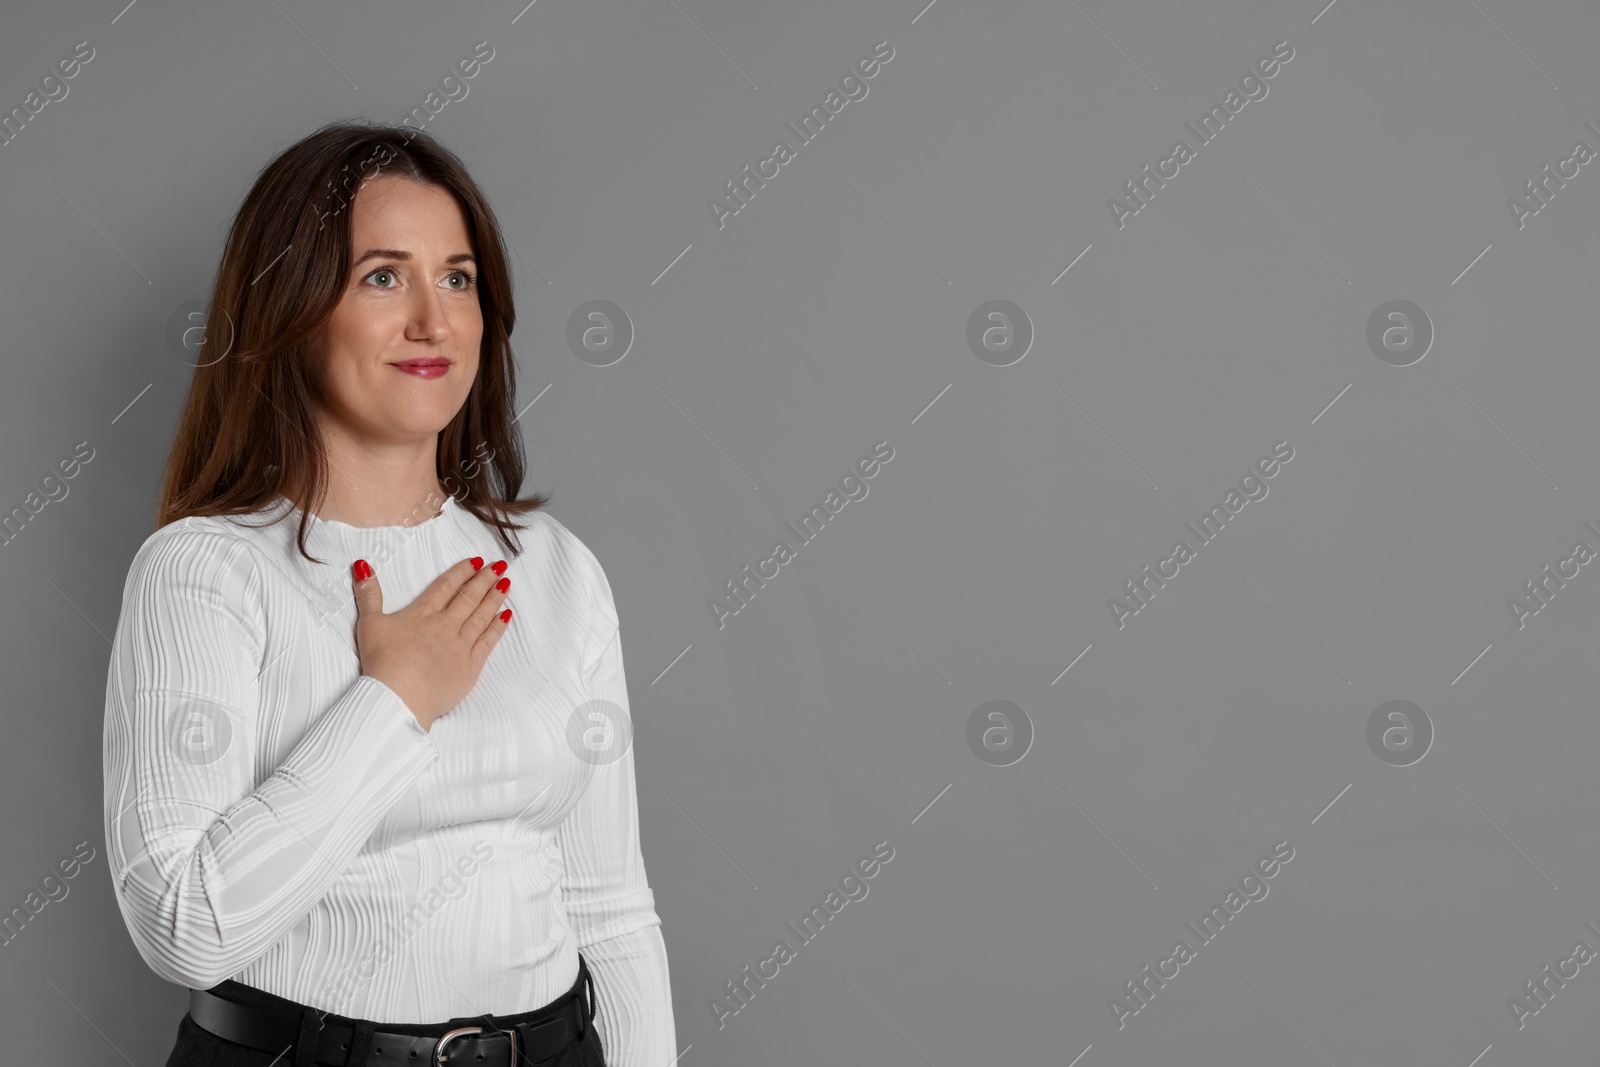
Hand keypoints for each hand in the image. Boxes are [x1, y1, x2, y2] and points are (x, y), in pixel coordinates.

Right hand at [350, 556, 512, 730]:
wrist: (399, 696)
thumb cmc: (382, 662)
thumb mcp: (369, 623)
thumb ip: (368, 594)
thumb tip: (363, 565)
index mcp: (423, 613)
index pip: (446, 586)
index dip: (462, 571)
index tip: (477, 561)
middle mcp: (445, 625)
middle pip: (469, 597)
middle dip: (485, 580)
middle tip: (499, 567)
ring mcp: (460, 645)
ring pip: (482, 616)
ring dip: (495, 598)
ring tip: (506, 584)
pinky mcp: (470, 666)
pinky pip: (489, 641)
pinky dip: (498, 627)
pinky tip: (506, 615)